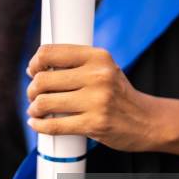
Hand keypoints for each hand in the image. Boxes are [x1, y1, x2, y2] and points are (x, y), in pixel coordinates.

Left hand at [26, 44, 168, 151]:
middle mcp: (98, 75)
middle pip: (43, 80)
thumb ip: (76, 64)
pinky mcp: (94, 124)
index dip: (35, 63)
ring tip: (36, 111)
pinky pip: (54, 126)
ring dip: (34, 109)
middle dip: (32, 90)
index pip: (50, 53)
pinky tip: (37, 124)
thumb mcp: (103, 69)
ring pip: (45, 103)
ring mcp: (97, 100)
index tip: (32, 71)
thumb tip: (36, 67)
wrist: (147, 121)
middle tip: (34, 96)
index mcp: (98, 57)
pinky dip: (40, 126)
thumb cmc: (117, 94)